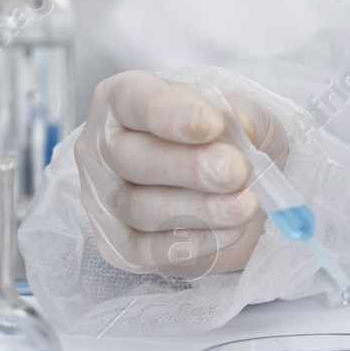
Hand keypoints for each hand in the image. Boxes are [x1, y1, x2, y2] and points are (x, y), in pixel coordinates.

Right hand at [74, 71, 289, 277]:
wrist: (234, 186)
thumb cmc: (225, 138)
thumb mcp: (241, 112)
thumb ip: (238, 115)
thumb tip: (239, 129)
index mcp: (123, 100)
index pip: (134, 101)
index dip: (171, 113)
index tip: (212, 125)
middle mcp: (103, 148)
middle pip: (131, 159)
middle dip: (190, 168)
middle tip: (236, 171)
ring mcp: (105, 200)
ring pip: (141, 208)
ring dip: (201, 209)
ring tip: (246, 204)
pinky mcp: (119, 246)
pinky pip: (148, 250)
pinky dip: (194, 243)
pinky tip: (230, 231)